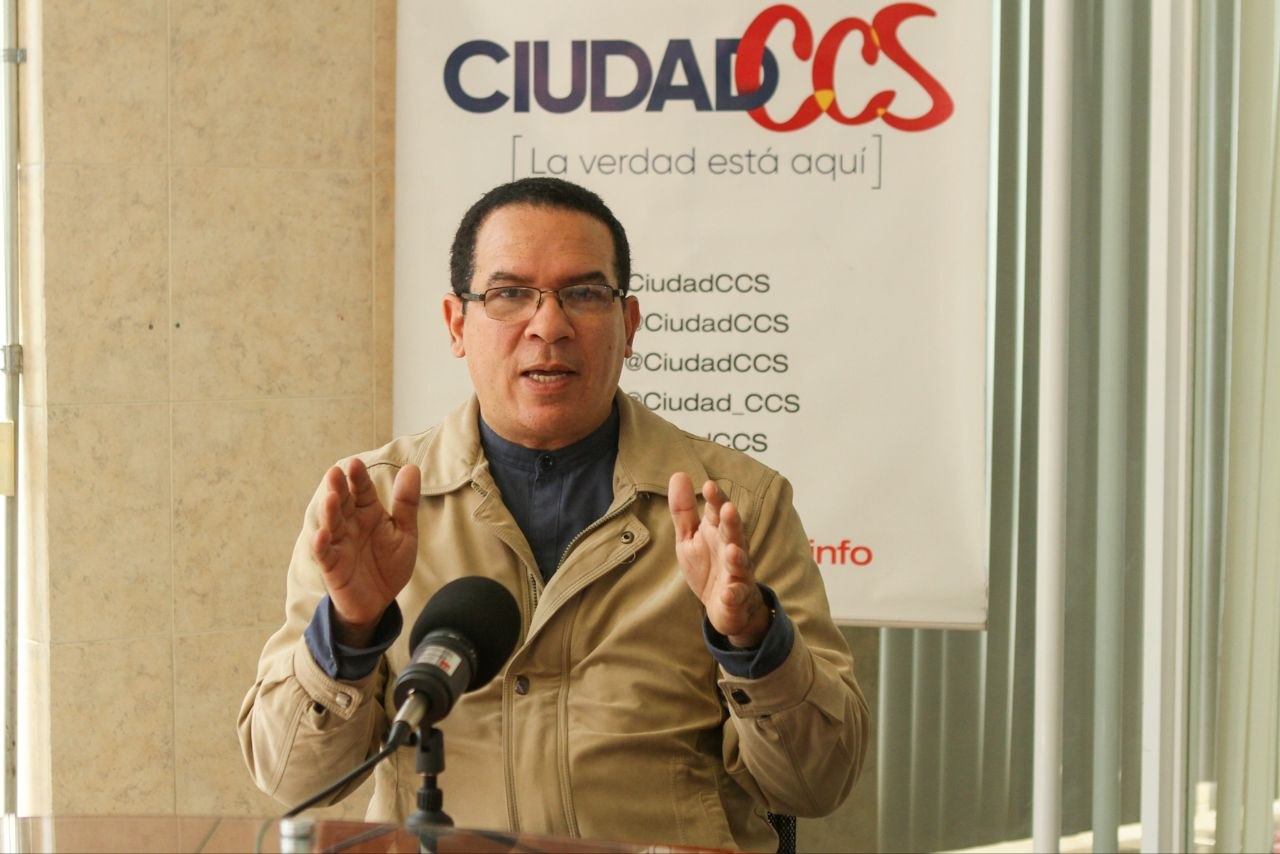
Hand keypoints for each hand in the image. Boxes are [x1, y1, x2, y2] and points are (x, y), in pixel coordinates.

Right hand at [311, 459, 420, 646]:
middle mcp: (350, 524)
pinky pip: (324, 554)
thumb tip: (412, 467)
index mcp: (368, 513)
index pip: (362, 490)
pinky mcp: (332, 566)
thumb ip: (406, 502)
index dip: (358, 478)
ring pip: (331, 524)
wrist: (380, 601)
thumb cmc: (389, 563)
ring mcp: (339, 544)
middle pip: (342, 502)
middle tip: (335, 472)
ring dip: (329, 512)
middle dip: (338, 487)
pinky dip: (321, 545)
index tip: (355, 464)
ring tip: (331, 498)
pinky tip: (322, 535)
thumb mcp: (404, 532)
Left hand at [668, 472, 770, 647]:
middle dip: (732, 522)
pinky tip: (727, 594)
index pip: (719, 511)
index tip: (709, 485)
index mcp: (719, 531)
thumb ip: (683, 510)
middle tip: (728, 509)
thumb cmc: (709, 565)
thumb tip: (679, 474)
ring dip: (737, 557)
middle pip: (734, 533)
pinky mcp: (737, 597)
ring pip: (740, 563)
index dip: (716, 499)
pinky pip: (737, 595)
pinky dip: (733, 595)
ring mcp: (738, 573)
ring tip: (732, 551)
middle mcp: (732, 548)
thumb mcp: (689, 537)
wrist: (726, 606)